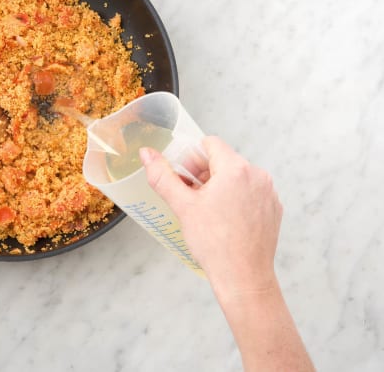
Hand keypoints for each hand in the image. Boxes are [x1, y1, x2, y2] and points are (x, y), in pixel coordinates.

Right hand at [139, 136, 282, 300]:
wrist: (243, 277)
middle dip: (204, 173)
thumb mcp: (182, 206)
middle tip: (191, 196)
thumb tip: (147, 154)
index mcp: (235, 169)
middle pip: (224, 159)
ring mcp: (268, 193)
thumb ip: (162, 176)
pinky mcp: (273, 208)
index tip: (185, 177)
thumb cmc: (214, 244)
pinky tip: (225, 220)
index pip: (210, 144)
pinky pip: (251, 192)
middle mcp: (257, 176)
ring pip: (238, 176)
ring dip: (220, 186)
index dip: (192, 158)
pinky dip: (236, 199)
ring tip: (207, 211)